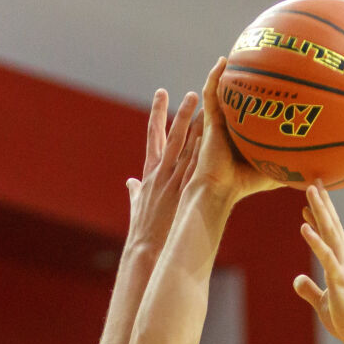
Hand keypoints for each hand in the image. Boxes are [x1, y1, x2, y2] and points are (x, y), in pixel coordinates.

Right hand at [124, 88, 201, 255]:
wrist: (146, 249)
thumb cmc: (142, 232)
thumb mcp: (136, 207)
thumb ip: (135, 192)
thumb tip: (130, 183)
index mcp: (149, 173)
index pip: (154, 136)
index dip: (157, 114)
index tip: (161, 94)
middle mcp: (161, 172)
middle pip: (172, 136)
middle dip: (181, 113)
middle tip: (192, 94)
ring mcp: (173, 181)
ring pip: (186, 147)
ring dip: (196, 126)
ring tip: (206, 107)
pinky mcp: (184, 192)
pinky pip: (197, 166)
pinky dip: (204, 150)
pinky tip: (213, 137)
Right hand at [195, 57, 283, 202]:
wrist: (221, 188)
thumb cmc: (246, 183)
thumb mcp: (277, 172)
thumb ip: (295, 167)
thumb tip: (322, 172)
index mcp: (248, 133)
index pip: (258, 108)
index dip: (267, 94)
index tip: (282, 79)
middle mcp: (235, 123)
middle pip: (243, 96)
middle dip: (250, 79)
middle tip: (263, 58)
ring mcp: (222, 120)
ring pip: (225, 90)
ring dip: (231, 72)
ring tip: (240, 52)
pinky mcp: (210, 120)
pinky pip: (211, 93)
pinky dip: (215, 76)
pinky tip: (222, 61)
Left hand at [293, 182, 343, 343]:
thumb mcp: (322, 302)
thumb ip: (309, 289)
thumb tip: (297, 279)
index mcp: (341, 264)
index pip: (329, 235)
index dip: (318, 218)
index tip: (308, 202)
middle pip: (331, 225)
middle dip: (322, 203)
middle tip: (313, 181)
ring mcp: (342, 267)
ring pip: (330, 232)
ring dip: (319, 210)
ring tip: (310, 190)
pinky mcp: (339, 278)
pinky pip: (324, 255)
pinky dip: (314, 240)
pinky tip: (303, 226)